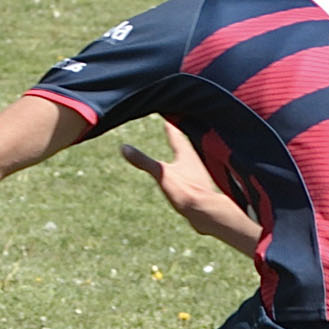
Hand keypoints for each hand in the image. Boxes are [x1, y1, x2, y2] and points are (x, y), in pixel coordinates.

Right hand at [119, 118, 260, 252]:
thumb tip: (123, 147)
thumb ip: (143, 161)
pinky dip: (186, 166)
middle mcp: (194, 160)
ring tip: (179, 147)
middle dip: (179, 135)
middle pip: (186, 143)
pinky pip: (191, 171)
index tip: (166, 117)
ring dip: (184, 150)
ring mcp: (198, 173)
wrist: (205, 212)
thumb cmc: (186, 191)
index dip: (170, 125)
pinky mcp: (199, 186)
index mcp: (186, 153)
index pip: (177, 134)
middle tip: (174, 126)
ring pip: (190, 156)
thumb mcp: (161, 174)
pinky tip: (184, 173)